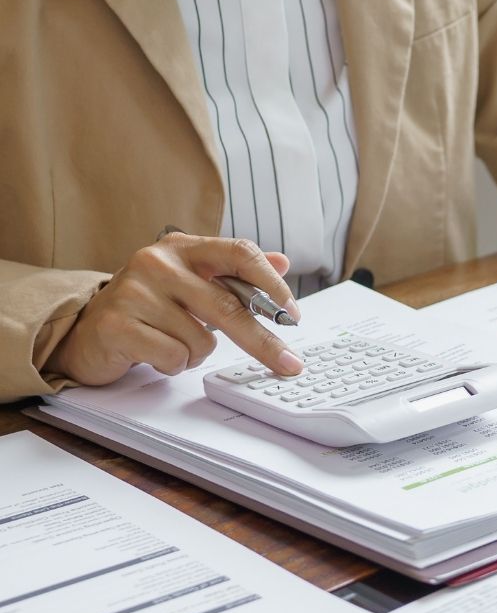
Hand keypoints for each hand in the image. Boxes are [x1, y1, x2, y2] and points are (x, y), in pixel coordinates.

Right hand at [45, 234, 302, 386]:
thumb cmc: (149, 308)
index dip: (272, 285)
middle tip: (289, 364)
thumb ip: (235, 273)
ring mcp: (134, 292)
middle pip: (229, 306)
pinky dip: (172, 364)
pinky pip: (174, 356)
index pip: (240, 253)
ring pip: (202, 340)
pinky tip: (153, 352)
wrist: (87, 331)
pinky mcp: (117, 324)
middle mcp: (157, 262)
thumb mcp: (193, 283)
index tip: (293, 315)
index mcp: (182, 247)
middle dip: (263, 342)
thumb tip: (282, 263)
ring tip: (170, 341)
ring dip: (194, 353)